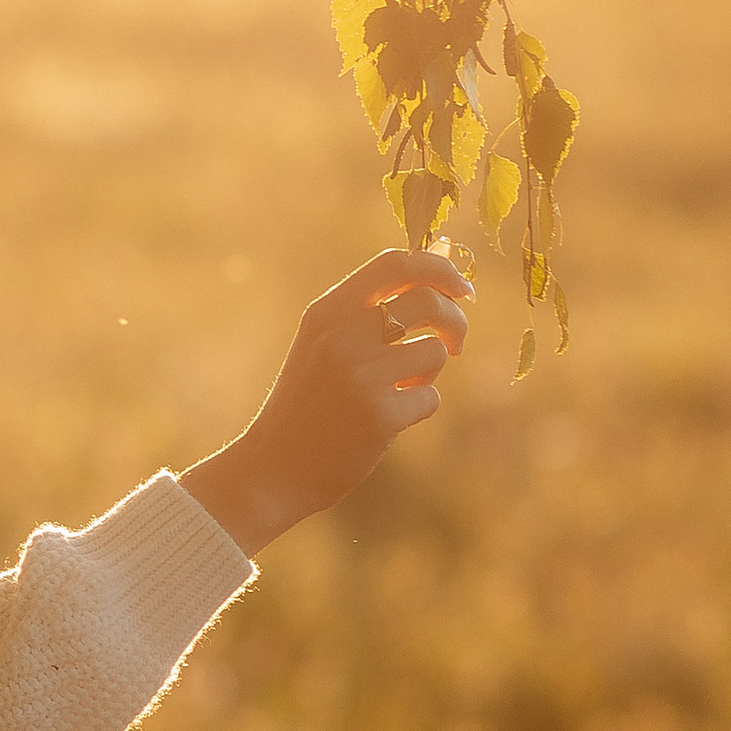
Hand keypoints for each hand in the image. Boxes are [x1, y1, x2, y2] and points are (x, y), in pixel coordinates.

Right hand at [180, 248, 472, 556]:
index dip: (438, 269)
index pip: (395, 264)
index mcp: (327, 312)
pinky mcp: (379, 415)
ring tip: (402, 388)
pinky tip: (390, 419)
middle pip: (428, 301)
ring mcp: (361, 375)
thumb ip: (368, 312)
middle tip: (454, 342)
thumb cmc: (307, 403)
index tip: (459, 288)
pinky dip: (419, 407)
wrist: (271, 467)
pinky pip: (430, 398)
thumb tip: (438, 276)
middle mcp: (343, 336)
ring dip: (430, 372)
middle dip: (455, 320)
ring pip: (434, 352)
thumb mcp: (323, 345)